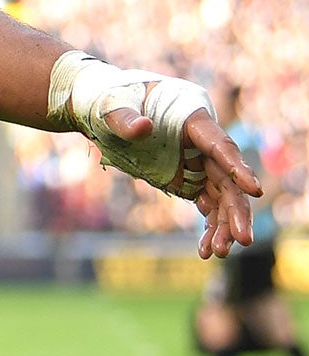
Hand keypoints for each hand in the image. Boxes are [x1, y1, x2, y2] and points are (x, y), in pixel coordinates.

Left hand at [101, 104, 260, 259]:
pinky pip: (207, 205)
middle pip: (228, 179)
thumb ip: (126, 119)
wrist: (101, 112)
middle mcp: (202, 145)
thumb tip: (142, 127)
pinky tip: (205, 250)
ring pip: (221, 198)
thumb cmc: (111, 102)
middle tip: (241, 241)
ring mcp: (198, 164)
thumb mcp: (113, 108)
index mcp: (193, 120)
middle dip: (235, 211)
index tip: (255, 191)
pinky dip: (209, 227)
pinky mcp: (189, 180)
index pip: (220, 146)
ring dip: (222, 226)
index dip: (238, 168)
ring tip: (216, 253)